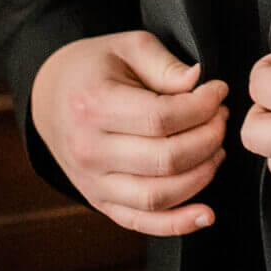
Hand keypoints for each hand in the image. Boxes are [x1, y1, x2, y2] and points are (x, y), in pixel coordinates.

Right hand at [30, 31, 227, 235]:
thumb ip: (166, 65)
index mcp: (94, 106)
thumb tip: (201, 81)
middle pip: (167, 159)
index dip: (203, 107)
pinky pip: (141, 222)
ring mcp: (93, 182)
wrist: (50, 96)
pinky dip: (177, 224)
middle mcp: (90, 150)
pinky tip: (205, 214)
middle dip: (209, 138)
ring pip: (159, 195)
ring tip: (216, 149)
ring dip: (202, 175)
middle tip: (221, 118)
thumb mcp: (127, 46)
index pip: (162, 119)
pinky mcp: (100, 201)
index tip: (218, 92)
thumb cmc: (93, 69)